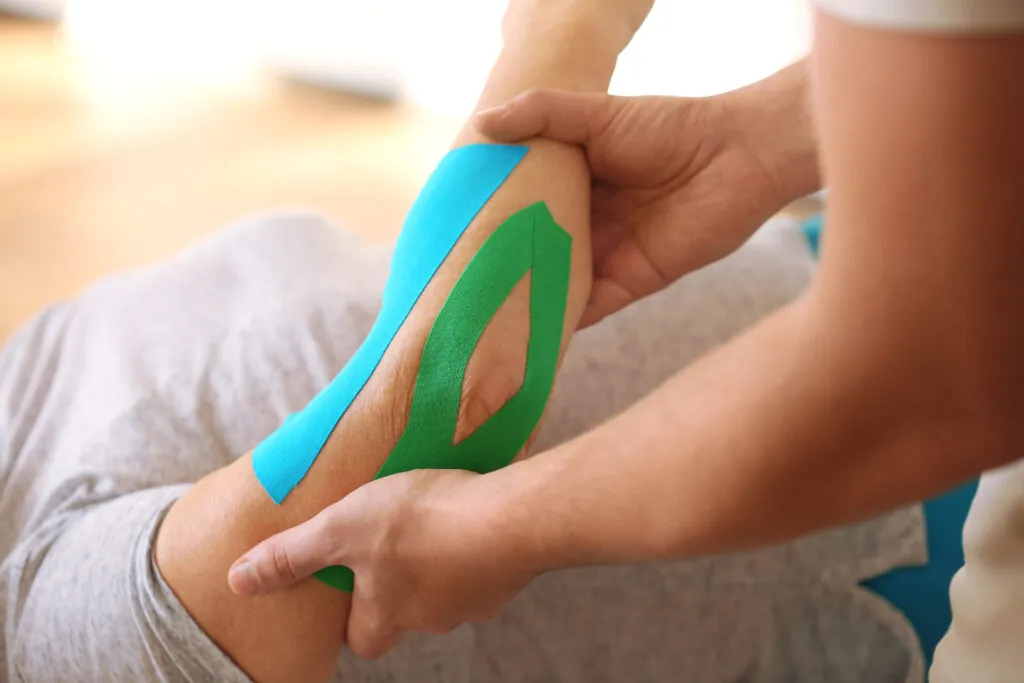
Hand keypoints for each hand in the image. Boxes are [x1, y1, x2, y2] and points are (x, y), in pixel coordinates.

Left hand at [228, 469, 537, 658]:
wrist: (509, 519)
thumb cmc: (422, 522)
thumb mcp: (342, 528)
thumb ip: (293, 554)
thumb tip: (238, 581)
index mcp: (387, 615)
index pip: (362, 637)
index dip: (352, 612)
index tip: (348, 579)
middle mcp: (431, 619)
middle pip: (405, 613)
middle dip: (397, 583)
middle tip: (390, 540)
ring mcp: (474, 601)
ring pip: (445, 589)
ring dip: (438, 561)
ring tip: (433, 518)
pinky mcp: (507, 576)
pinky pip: (482, 567)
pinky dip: (473, 546)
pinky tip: (471, 516)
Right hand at [474, 62, 818, 326]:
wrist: (738, 156)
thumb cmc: (669, 127)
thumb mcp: (596, 114)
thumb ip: (542, 115)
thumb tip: (482, 122)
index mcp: (570, 185)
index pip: (518, 209)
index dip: (486, 224)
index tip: (446, 239)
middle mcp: (583, 225)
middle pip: (530, 254)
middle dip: (498, 272)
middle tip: (449, 290)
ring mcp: (603, 256)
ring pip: (551, 287)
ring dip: (521, 306)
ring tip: (473, 325)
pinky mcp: (628, 284)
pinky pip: (584, 311)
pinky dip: (556, 327)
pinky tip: (521, 342)